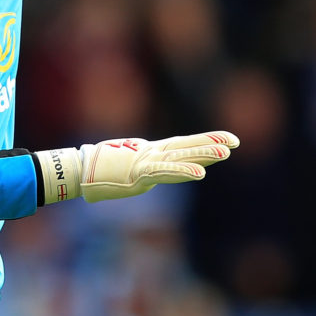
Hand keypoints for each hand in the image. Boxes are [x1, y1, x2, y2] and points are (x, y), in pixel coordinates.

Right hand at [35, 131, 238, 204]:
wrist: (79, 171)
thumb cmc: (100, 171)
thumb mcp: (127, 168)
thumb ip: (143, 170)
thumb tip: (150, 175)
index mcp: (151, 151)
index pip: (184, 144)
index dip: (205, 140)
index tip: (228, 140)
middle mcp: (152, 152)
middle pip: (187, 146)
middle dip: (211, 144)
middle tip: (235, 142)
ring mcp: (147, 161)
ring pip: (181, 156)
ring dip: (203, 154)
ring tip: (225, 153)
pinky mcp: (141, 172)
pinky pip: (166, 171)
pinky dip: (183, 170)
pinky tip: (200, 173)